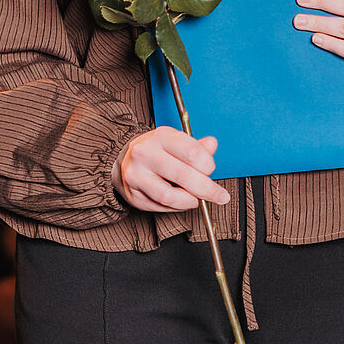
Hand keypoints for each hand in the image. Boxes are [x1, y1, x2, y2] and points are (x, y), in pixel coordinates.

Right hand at [112, 127, 230, 212]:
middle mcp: (146, 153)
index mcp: (161, 136)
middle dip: (206, 189)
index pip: (191, 151)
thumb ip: (196, 146)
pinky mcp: (134, 194)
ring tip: (197, 200)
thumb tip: (212, 144)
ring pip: (170, 196)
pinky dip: (177, 207)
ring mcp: (137, 175)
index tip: (211, 170)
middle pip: (183, 175)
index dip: (207, 165)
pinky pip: (160, 206)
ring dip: (190, 201)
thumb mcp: (176, 141)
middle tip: (219, 196)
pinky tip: (182, 202)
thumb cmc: (156, 150)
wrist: (124, 158)